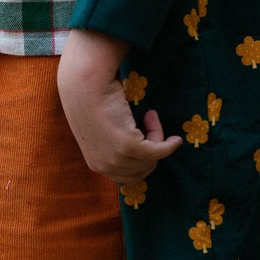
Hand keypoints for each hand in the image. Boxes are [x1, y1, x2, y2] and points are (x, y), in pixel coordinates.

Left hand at [57, 28, 181, 183]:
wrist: (84, 83)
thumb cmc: (92, 99)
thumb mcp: (100, 130)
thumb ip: (112, 144)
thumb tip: (136, 145)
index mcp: (96, 165)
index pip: (128, 177)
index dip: (142, 161)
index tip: (147, 141)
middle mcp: (105, 166)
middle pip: (142, 171)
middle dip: (151, 148)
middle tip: (148, 120)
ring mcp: (116, 157)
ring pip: (151, 159)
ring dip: (156, 137)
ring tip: (150, 114)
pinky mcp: (128, 145)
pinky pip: (157, 151)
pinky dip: (169, 145)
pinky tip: (176, 139)